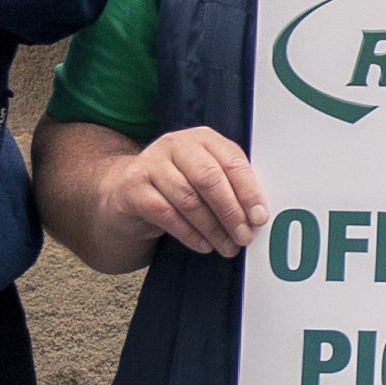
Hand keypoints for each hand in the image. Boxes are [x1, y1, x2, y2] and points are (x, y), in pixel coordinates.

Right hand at [94, 124, 262, 263]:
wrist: (126, 190)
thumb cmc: (177, 185)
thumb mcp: (205, 177)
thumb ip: (230, 186)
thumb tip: (258, 215)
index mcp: (202, 138)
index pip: (231, 160)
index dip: (248, 190)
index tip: (260, 217)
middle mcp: (176, 144)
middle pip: (209, 178)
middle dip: (231, 211)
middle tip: (244, 236)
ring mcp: (151, 163)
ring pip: (188, 198)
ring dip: (212, 228)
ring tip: (227, 247)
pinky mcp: (133, 187)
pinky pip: (166, 213)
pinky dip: (189, 233)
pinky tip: (203, 245)